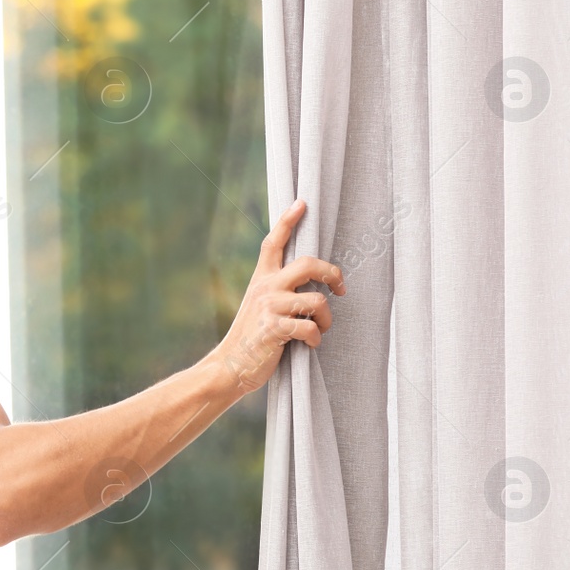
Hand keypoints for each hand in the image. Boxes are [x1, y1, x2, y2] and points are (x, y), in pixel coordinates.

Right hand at [209, 200, 343, 393]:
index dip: (288, 221)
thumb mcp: (259, 306)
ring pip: (316, 300)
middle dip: (332, 273)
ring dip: (326, 319)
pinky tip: (309, 344)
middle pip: (308, 263)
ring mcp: (269, 307)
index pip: (273, 242)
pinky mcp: (274, 328)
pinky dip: (316, 338)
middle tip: (340, 289)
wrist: (229, 367)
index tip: (302, 203)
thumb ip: (277, 290)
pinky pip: (310, 327)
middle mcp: (265, 287)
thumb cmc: (252, 338)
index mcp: (261, 279)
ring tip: (320, 329)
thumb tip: (311, 284)